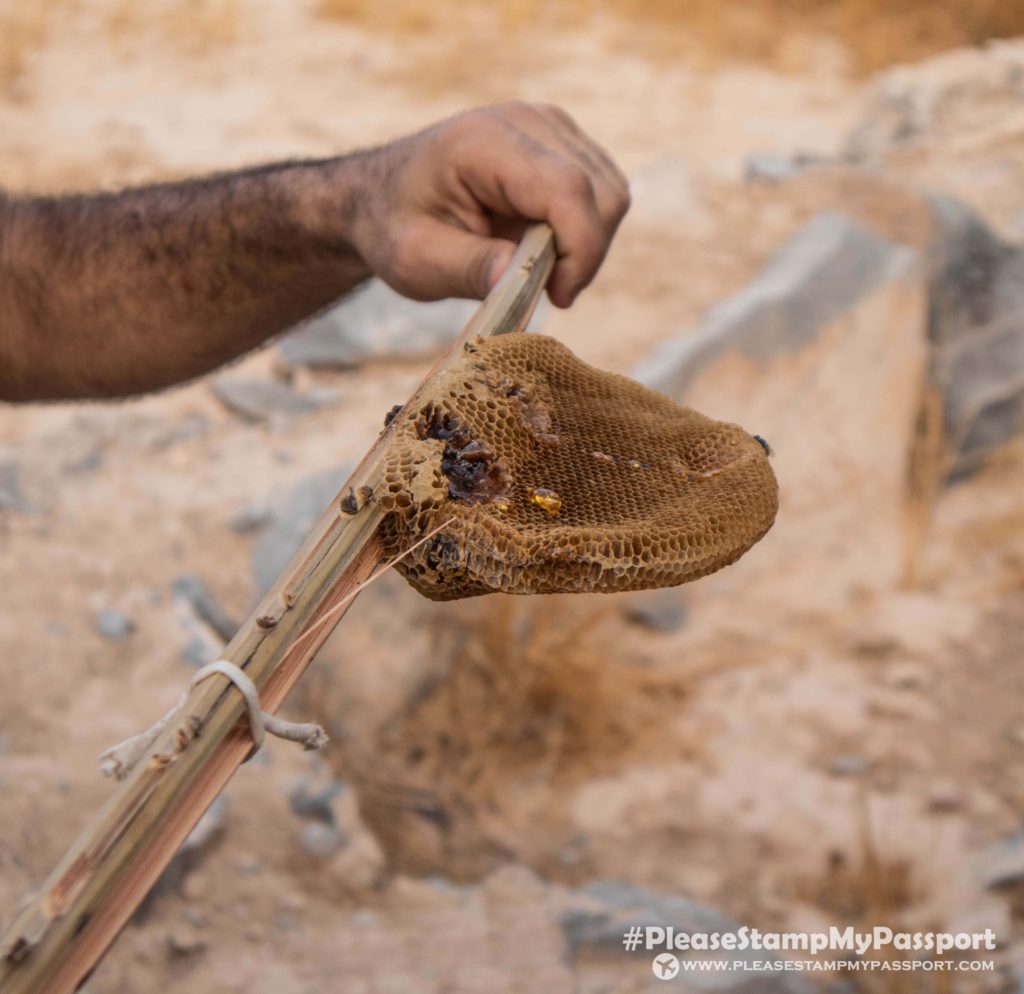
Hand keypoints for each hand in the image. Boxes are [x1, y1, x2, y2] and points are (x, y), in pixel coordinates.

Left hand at [343, 102, 629, 307]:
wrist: (383, 198)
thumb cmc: (396, 228)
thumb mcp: (417, 260)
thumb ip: (467, 268)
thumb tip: (516, 281)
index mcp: (485, 143)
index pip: (567, 189)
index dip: (580, 250)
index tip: (558, 296)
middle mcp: (527, 122)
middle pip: (602, 193)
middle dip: (584, 254)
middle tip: (544, 291)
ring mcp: (550, 127)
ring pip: (611, 194)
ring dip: (586, 245)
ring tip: (539, 271)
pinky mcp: (562, 142)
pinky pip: (602, 193)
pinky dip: (584, 232)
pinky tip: (544, 248)